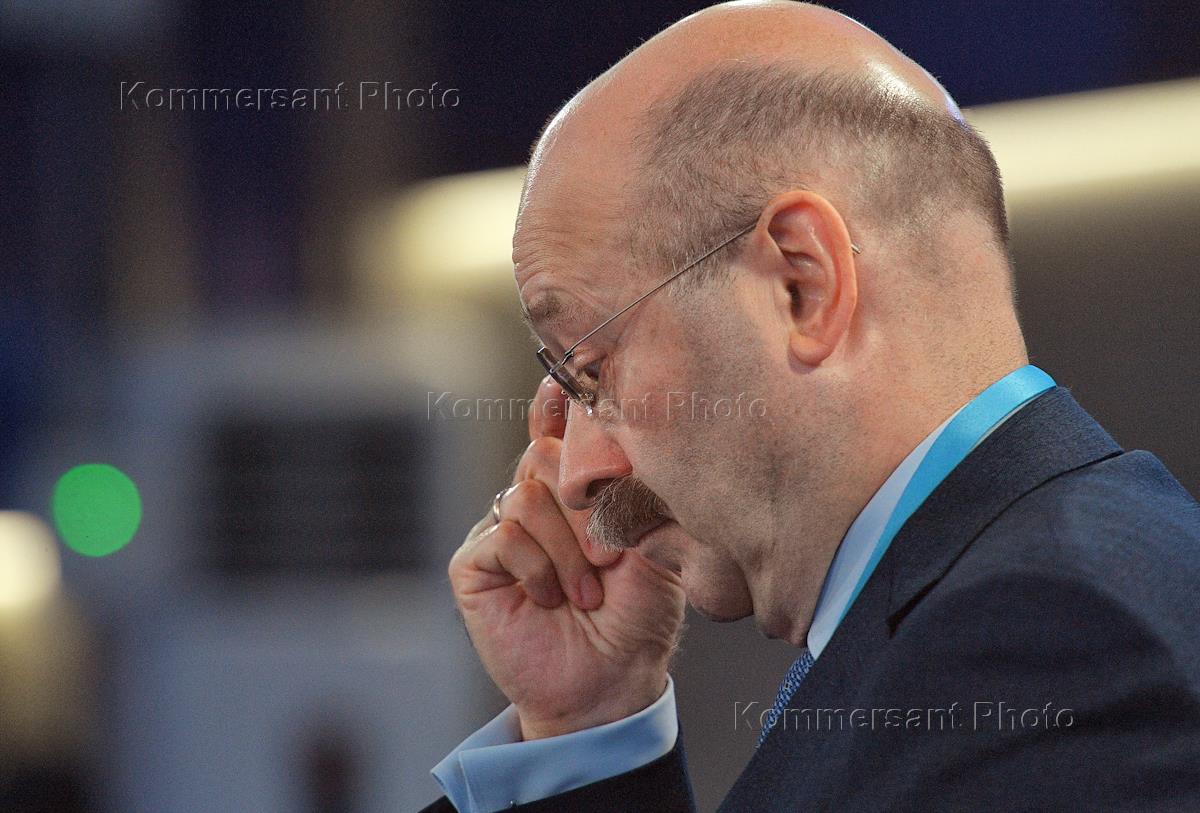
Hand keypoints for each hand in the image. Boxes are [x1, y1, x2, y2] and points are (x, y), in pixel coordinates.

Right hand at [449, 377, 685, 738]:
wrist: (609, 682)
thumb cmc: (636, 617)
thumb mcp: (653, 548)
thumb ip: (633, 495)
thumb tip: (618, 444)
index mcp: (576, 490)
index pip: (559, 432)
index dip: (558, 405)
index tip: (564, 384)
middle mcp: (534, 500)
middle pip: (546, 456)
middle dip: (585, 504)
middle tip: (609, 553)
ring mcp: (500, 529)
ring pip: (527, 495)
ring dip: (567, 549)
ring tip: (587, 592)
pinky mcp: (475, 564)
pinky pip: (504, 533)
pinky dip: (539, 567)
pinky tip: (552, 598)